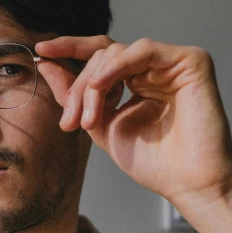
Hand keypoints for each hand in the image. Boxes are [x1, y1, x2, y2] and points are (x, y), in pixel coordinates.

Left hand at [35, 35, 231, 210]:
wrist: (188, 183)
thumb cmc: (153, 163)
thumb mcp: (100, 126)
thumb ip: (75, 95)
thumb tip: (46, 63)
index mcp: (137, 80)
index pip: (100, 54)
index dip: (70, 48)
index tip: (41, 51)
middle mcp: (155, 67)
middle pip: (103, 55)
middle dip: (79, 87)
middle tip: (70, 121)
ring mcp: (173, 62)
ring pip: (117, 52)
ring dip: (92, 84)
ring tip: (87, 120)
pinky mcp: (190, 61)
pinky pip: (141, 50)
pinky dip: (115, 67)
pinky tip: (99, 87)